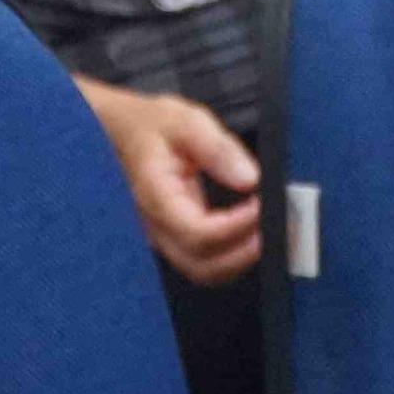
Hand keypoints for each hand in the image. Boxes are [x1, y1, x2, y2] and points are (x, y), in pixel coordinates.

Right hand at [75, 78, 264, 281]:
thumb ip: (218, 148)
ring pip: (203, 272)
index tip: (262, 204)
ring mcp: (162, 238)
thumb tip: (250, 179)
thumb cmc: (150, 126)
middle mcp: (156, 227)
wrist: (118, 132)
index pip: (198, 233)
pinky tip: (250, 234)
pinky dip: (231, 258)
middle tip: (275, 226)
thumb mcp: (185, 121)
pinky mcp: (172, 239)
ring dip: (240, 260)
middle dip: (244, 252)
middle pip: (202, 265)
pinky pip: (203, 263)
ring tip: (268, 231)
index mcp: (156, 196)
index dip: (236, 226)